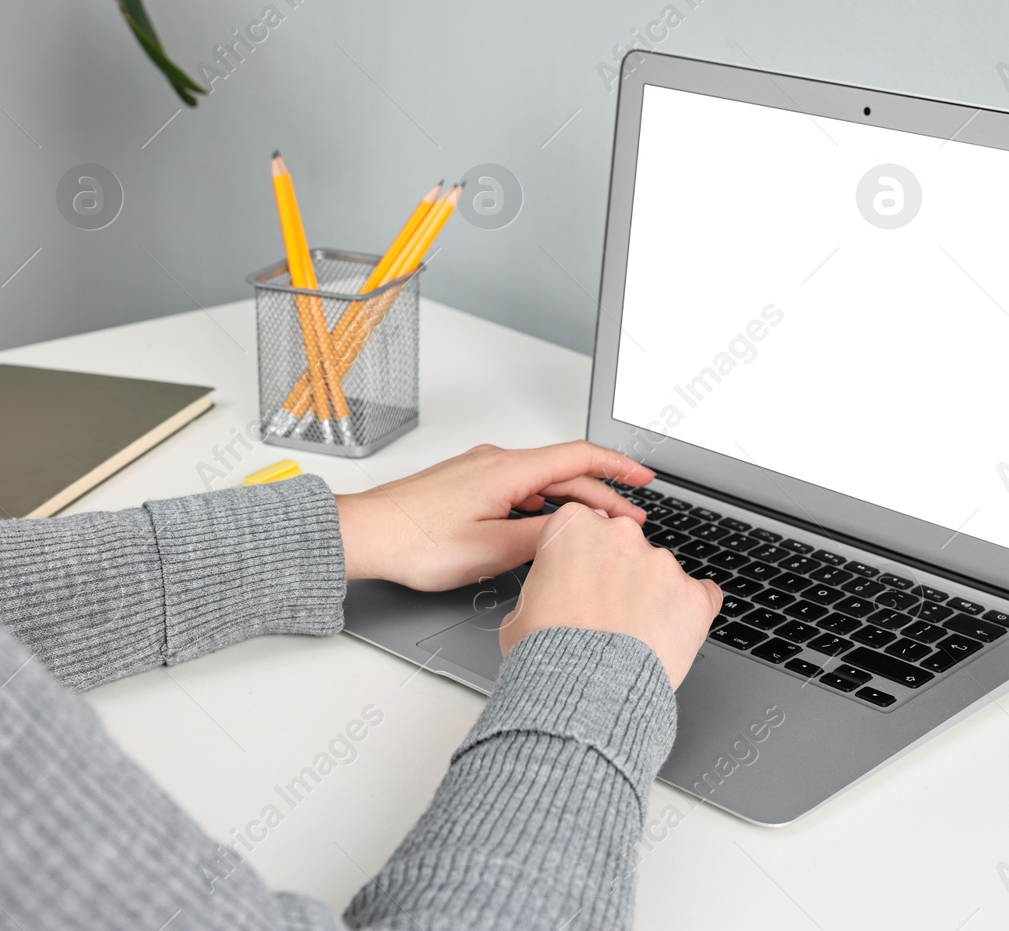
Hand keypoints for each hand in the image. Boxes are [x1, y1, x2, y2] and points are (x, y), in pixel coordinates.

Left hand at [334, 441, 653, 590]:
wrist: (363, 536)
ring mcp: (480, 472)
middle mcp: (496, 462)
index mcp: (507, 470)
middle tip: (629, 521)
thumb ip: (542, 538)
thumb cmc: (413, 542)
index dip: (618, 467)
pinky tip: (549, 529)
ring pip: (541, 483)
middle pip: (564, 473)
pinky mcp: (468, 485)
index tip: (645, 478)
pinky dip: (543, 506)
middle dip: (602, 495)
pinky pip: (519, 490)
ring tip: (596, 529)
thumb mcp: (490, 550)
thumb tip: (577, 531)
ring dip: (572, 503)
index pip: (579, 457)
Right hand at [500, 503, 721, 687]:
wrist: (583, 693)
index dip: (580, 559)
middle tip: (604, 612)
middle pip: (624, 545)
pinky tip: (672, 634)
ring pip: (660, 573)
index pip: (582, 526)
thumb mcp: (521, 611)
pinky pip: (702, 595)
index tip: (580, 580)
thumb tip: (550, 597)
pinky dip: (689, 613)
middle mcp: (621, 536)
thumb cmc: (546, 655)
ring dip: (651, 596)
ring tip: (632, 637)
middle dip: (618, 574)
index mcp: (573, 528)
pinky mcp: (694, 596)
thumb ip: (545, 587)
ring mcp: (662, 564)